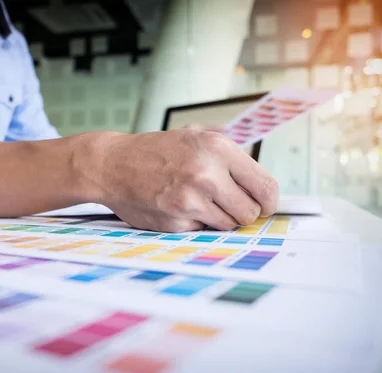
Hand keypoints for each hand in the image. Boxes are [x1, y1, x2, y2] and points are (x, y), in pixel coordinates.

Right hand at [87, 128, 278, 231]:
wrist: (112, 165)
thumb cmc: (155, 151)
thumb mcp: (194, 133)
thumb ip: (229, 150)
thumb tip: (260, 177)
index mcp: (218, 149)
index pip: (266, 187)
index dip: (269, 201)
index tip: (264, 205)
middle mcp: (207, 174)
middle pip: (250, 212)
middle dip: (242, 211)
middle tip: (226, 203)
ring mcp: (191, 200)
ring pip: (228, 224)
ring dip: (218, 217)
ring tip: (196, 200)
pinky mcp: (176, 220)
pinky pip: (202, 230)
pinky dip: (194, 222)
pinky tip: (177, 206)